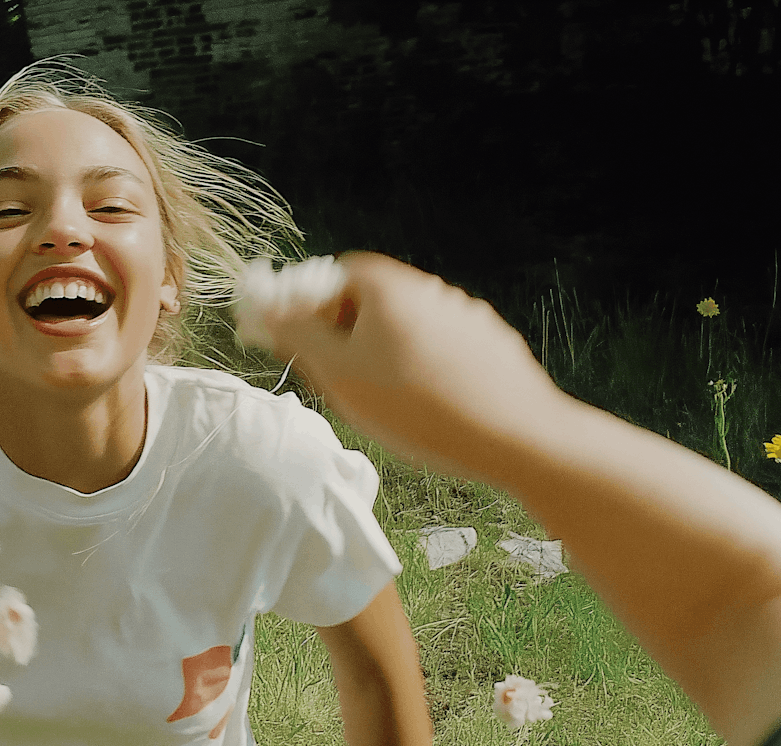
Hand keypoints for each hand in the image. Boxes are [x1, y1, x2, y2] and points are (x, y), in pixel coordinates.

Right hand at [240, 252, 566, 484]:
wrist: (516, 437)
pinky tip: (429, 410)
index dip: (312, 306)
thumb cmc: (419, 406)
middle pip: (372, 301)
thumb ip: (296, 335)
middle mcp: (430, 290)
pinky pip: (442, 350)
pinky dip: (425, 372)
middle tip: (339, 380)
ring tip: (387, 404)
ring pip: (407, 329)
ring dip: (387, 356)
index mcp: (389, 287)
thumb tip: (265, 307)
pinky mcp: (492, 346)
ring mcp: (467, 315)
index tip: (302, 342)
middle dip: (348, 336)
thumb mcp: (339, 375)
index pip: (336, 274)